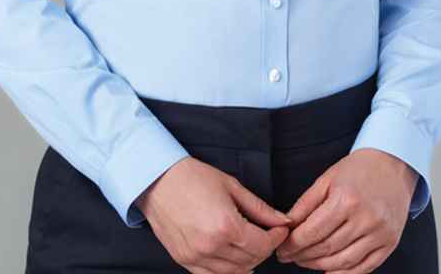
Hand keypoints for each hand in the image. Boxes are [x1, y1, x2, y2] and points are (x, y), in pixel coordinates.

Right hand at [135, 155, 294, 272]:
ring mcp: (197, 257)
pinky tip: (232, 257)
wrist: (158, 180)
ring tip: (250, 244)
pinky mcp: (185, 261)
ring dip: (248, 261)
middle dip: (264, 249)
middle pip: (251, 261)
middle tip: (267, 234)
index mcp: (226, 226)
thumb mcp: (232, 186)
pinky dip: (227, 270)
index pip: (262, 245)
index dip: (276, 238)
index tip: (280, 229)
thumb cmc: (193, 178)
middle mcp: (212, 246)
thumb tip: (282, 220)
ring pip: (234, 273)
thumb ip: (259, 208)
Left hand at [275, 148, 417, 271]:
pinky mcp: (389, 243)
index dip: (294, 245)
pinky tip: (330, 271)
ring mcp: (379, 233)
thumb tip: (288, 225)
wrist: (391, 165)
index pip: (313, 231)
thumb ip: (305, 203)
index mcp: (346, 199)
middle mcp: (365, 218)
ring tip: (306, 262)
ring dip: (320, 266)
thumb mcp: (327, 179)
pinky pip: (364, 267)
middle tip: (291, 256)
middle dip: (303, 256)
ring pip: (343, 262)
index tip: (283, 249)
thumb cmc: (359, 170)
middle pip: (327, 248)